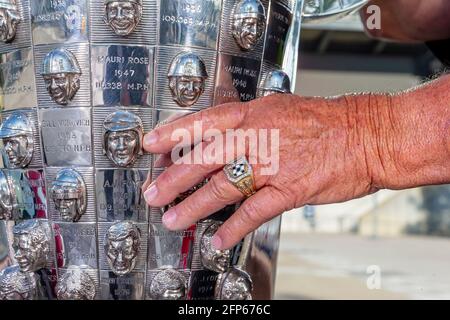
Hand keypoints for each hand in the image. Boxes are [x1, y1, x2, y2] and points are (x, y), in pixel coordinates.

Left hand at [142, 93, 389, 249]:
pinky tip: (218, 239)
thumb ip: (250, 124)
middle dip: (174, 177)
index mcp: (255, 114)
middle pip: (205, 157)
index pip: (205, 122)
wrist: (367, 134)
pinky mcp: (291, 188)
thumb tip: (222, 139)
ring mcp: (274, 163)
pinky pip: (254, 210)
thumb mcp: (281, 110)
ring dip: (195, 206)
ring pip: (223, 185)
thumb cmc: (327, 122)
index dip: (174, 133)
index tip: (151, 144)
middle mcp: (259, 136)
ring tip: (175, 219)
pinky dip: (234, 227)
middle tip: (153, 193)